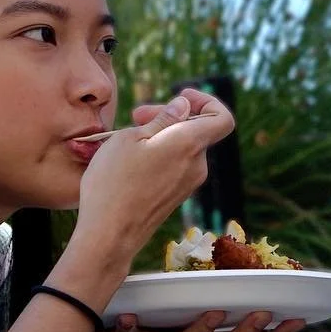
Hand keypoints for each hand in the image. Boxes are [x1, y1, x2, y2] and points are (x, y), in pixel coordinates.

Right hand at [55, 89, 234, 290]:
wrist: (108, 235)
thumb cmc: (113, 182)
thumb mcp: (129, 138)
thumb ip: (163, 119)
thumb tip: (184, 107)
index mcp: (188, 145)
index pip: (222, 118)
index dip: (206, 101)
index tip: (180, 96)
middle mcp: (196, 166)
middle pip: (196, 130)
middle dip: (170, 116)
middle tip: (136, 115)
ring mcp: (188, 184)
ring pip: (183, 148)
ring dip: (161, 136)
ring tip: (127, 138)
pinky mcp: (176, 197)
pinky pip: (175, 166)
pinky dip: (160, 156)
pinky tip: (131, 161)